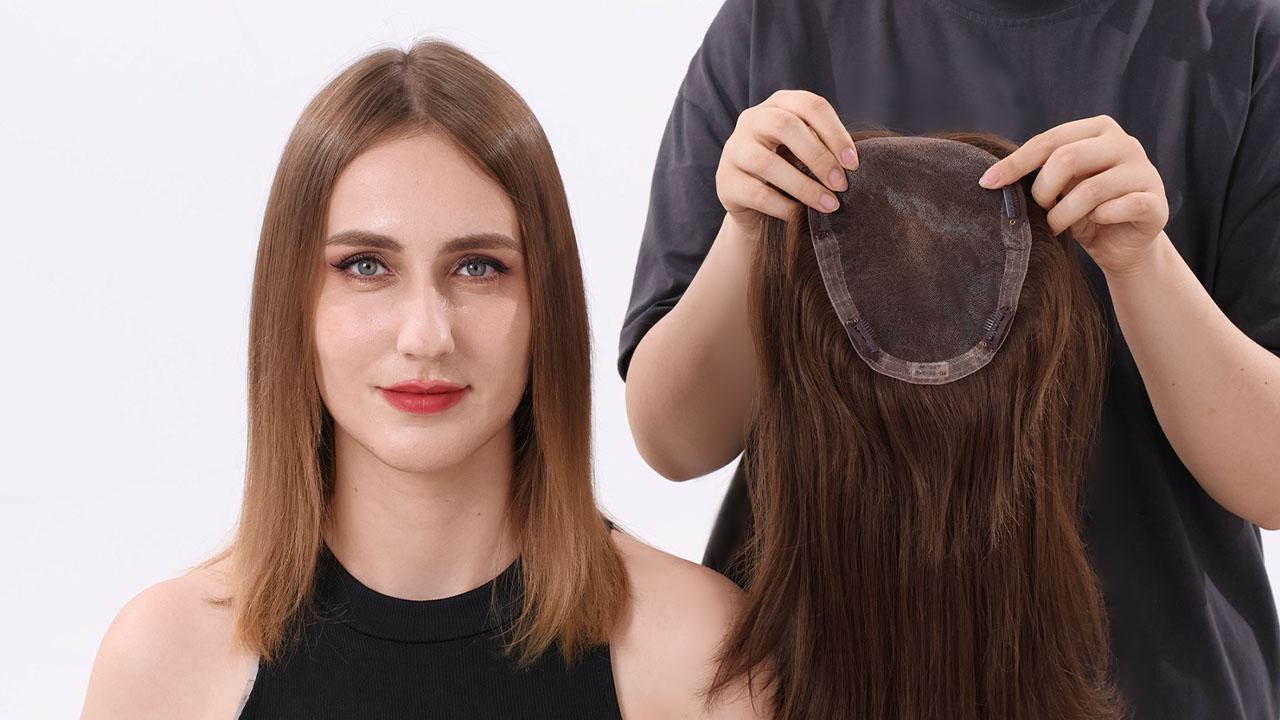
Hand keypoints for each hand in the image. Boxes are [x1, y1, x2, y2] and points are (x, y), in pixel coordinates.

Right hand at [715, 90, 858, 232]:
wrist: (755, 207)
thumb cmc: (791, 173)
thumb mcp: (808, 153)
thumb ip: (825, 148)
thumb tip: (853, 165)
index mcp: (779, 104)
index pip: (810, 106)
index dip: (835, 133)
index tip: (854, 164)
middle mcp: (752, 119)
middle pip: (785, 126)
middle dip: (818, 156)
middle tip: (841, 184)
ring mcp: (734, 149)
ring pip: (767, 162)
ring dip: (804, 186)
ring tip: (829, 204)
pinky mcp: (724, 181)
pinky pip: (756, 193)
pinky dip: (783, 206)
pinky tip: (800, 216)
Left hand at [978, 115, 1169, 277]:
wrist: (1121, 245)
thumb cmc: (1081, 211)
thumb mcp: (1056, 187)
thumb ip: (1037, 173)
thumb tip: (991, 178)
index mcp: (1098, 130)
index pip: (1050, 140)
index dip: (1016, 162)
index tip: (986, 183)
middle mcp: (1125, 143)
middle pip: (1068, 158)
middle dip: (1042, 191)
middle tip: (1039, 211)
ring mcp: (1144, 170)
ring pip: (1090, 190)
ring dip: (1063, 215)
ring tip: (1056, 226)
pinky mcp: (1155, 202)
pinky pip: (1119, 208)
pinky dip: (1098, 220)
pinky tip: (1092, 225)